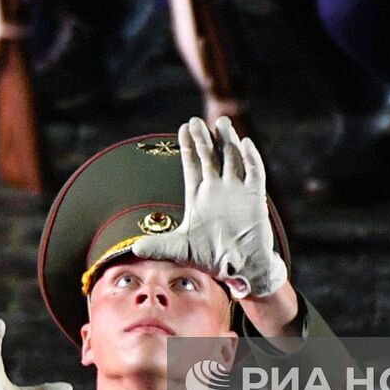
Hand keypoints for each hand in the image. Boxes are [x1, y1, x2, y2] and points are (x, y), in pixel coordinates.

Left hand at [132, 116, 286, 298]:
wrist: (240, 268)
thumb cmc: (212, 257)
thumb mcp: (182, 249)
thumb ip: (159, 245)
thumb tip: (135, 248)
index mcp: (200, 195)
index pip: (193, 164)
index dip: (188, 146)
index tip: (183, 127)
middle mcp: (218, 188)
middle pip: (211, 156)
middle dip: (204, 138)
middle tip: (197, 120)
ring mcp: (237, 191)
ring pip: (233, 158)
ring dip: (228, 141)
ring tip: (222, 123)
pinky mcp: (255, 197)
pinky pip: (254, 173)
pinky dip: (251, 158)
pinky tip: (245, 144)